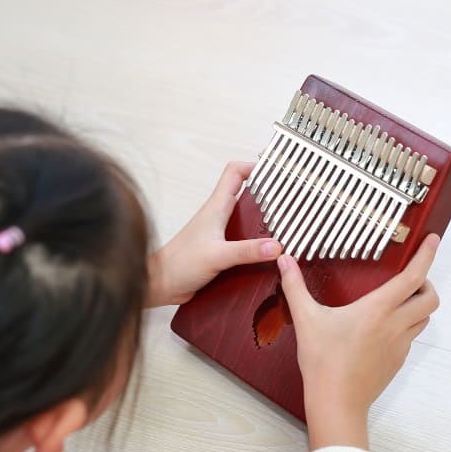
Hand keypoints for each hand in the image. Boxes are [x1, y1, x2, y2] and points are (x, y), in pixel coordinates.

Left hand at [148, 162, 281, 306]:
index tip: (277, 173)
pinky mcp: (222, 251)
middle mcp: (219, 216)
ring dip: (265, 224)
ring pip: (248, 221)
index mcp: (216, 207)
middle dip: (268, 196)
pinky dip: (258, 246)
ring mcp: (221, 234)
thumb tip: (276, 246)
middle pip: (247, 195)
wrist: (160, 284)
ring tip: (287, 229)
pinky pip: (245, 243)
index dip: (255, 167)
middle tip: (290, 203)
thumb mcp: (217, 255)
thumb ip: (246, 251)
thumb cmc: (179, 263)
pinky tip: (270, 256)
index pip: (235, 172)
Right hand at [277, 234, 440, 449]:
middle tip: (410, 278)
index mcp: (378, 309)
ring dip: (419, 305)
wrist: (336, 403)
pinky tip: (385, 328)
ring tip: (399, 300)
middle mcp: (395, 325)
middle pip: (431, 298)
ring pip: (425, 319)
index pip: (413, 276)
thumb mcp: (306, 320)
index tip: (433, 239)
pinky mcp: (397, 361)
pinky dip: (407, 326)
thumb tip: (284, 261)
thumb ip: (295, 287)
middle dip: (426, 283)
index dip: (427, 255)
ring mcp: (400, 345)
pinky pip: (412, 338)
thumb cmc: (323, 362)